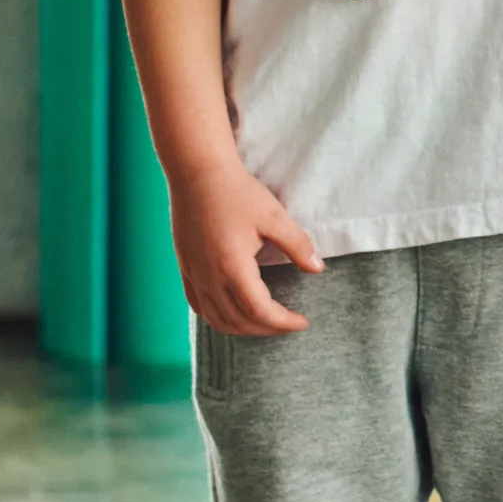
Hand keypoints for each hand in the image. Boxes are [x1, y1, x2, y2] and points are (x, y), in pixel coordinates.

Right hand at [170, 157, 325, 337]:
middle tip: (289, 324)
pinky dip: (218, 318)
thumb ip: (297, 245)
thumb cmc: (236, 192)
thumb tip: (317, 269)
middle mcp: (209, 278)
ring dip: (243, 328)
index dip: (283, 322)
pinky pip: (199, 306)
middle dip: (267, 329)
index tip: (302, 321)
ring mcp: (193, 275)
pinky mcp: (185, 268)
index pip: (260, 311)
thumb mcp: (274, 216)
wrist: (196, 173)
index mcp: (232, 268)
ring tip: (265, 323)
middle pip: (238, 321)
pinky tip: (232, 312)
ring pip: (216, 319)